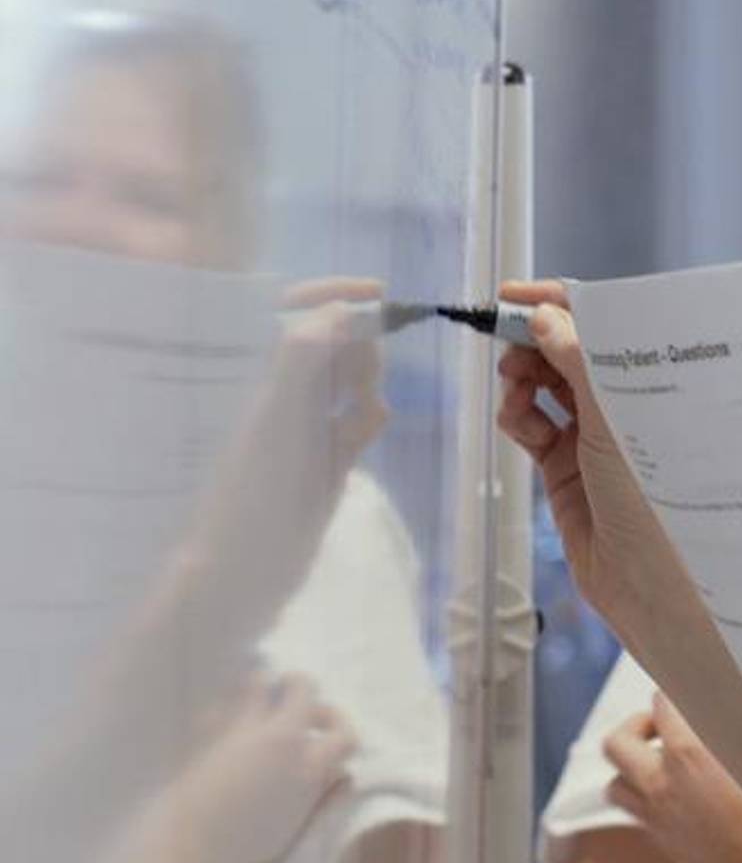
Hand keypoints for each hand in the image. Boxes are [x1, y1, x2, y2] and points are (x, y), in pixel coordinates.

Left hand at [166, 670, 355, 862]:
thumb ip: (322, 804)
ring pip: (260, 681)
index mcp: (308, 767)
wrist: (184, 847)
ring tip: (260, 703)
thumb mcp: (293, 838)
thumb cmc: (242, 852)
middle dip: (303, 689)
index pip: (344, 734)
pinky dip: (226, 708)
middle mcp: (281, 737)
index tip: (330, 730)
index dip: (341, 728)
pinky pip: (221, 702)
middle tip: (298, 704)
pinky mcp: (209, 728)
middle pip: (303, 686)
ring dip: (264, 688)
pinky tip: (222, 723)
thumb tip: (345, 779)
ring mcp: (243, 728)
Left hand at [184, 277, 389, 658]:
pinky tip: (365, 433)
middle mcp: (273, 391)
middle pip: (327, 340)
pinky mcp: (321, 460)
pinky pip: (354, 422)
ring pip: (345, 381)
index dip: (333, 293)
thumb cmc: (250, 486)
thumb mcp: (279, 406)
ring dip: (366, 383)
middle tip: (363, 375)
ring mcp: (298, 426)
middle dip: (357, 344)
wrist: (239, 570)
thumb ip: (309, 347)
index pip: (288, 306)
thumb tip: (346, 308)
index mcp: (252, 370)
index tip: (380, 293)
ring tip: (363, 410)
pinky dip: (367, 418)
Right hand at [496, 280, 701, 633]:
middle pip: (567, 350)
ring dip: (523, 374)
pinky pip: (530, 425)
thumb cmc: (657, 497)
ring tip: (515, 381)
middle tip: (507, 336)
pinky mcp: (565, 467)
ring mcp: (593, 436)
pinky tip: (517, 417)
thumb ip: (578, 361)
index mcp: (650, 381)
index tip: (514, 295)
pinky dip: (517, 414)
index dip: (558, 303)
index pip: (600, 323)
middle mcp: (624, 404)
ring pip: (544, 385)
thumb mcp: (616, 418)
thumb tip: (546, 316)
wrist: (653, 582)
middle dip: (533, 338)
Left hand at [602, 692, 741, 862]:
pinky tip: (676, 794)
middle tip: (659, 729)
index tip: (681, 698)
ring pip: (615, 784)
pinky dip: (647, 797)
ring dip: (631, 767)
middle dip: (635, 727)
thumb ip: (725, 725)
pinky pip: (638, 812)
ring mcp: (658, 817)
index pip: (660, 706)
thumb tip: (708, 703)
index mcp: (689, 755)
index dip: (671, 697)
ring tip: (660, 763)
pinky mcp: (663, 842)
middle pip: (615, 744)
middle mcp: (663, 785)